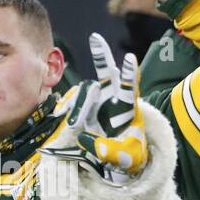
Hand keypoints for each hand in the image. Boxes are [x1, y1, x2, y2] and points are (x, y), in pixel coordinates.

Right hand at [43, 34, 148, 183]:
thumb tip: (90, 142)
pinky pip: (74, 104)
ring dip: (79, 109)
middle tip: (96, 38)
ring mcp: (98, 104)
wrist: (119, 161)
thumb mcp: (125, 158)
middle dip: (102, 56)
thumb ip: (111, 152)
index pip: (131, 88)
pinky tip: (68, 121)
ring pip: (85, 94)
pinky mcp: (84, 110)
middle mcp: (113, 101)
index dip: (129, 74)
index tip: (130, 57)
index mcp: (128, 110)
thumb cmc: (129, 157)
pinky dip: (69, 111)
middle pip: (108, 76)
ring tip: (78, 129)